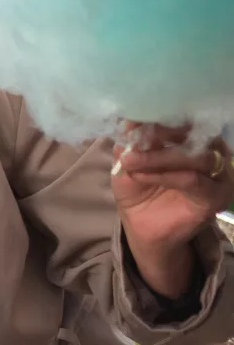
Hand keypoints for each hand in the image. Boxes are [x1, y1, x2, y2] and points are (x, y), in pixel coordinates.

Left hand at [113, 122, 233, 296]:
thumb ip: (129, 141)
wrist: (143, 227)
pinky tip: (140, 176)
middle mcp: (211, 152)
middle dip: (157, 135)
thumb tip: (128, 119)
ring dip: (157, 157)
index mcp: (192, 138)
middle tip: (130, 143)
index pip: (181, 119)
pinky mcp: (216, 196)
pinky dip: (164, 176)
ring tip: (130, 162)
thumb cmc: (138, 189)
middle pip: (191, 134)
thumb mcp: (127, 162)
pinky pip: (192, 180)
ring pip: (194, 156)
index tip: (132, 120)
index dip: (157, 117)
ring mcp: (218, 174)